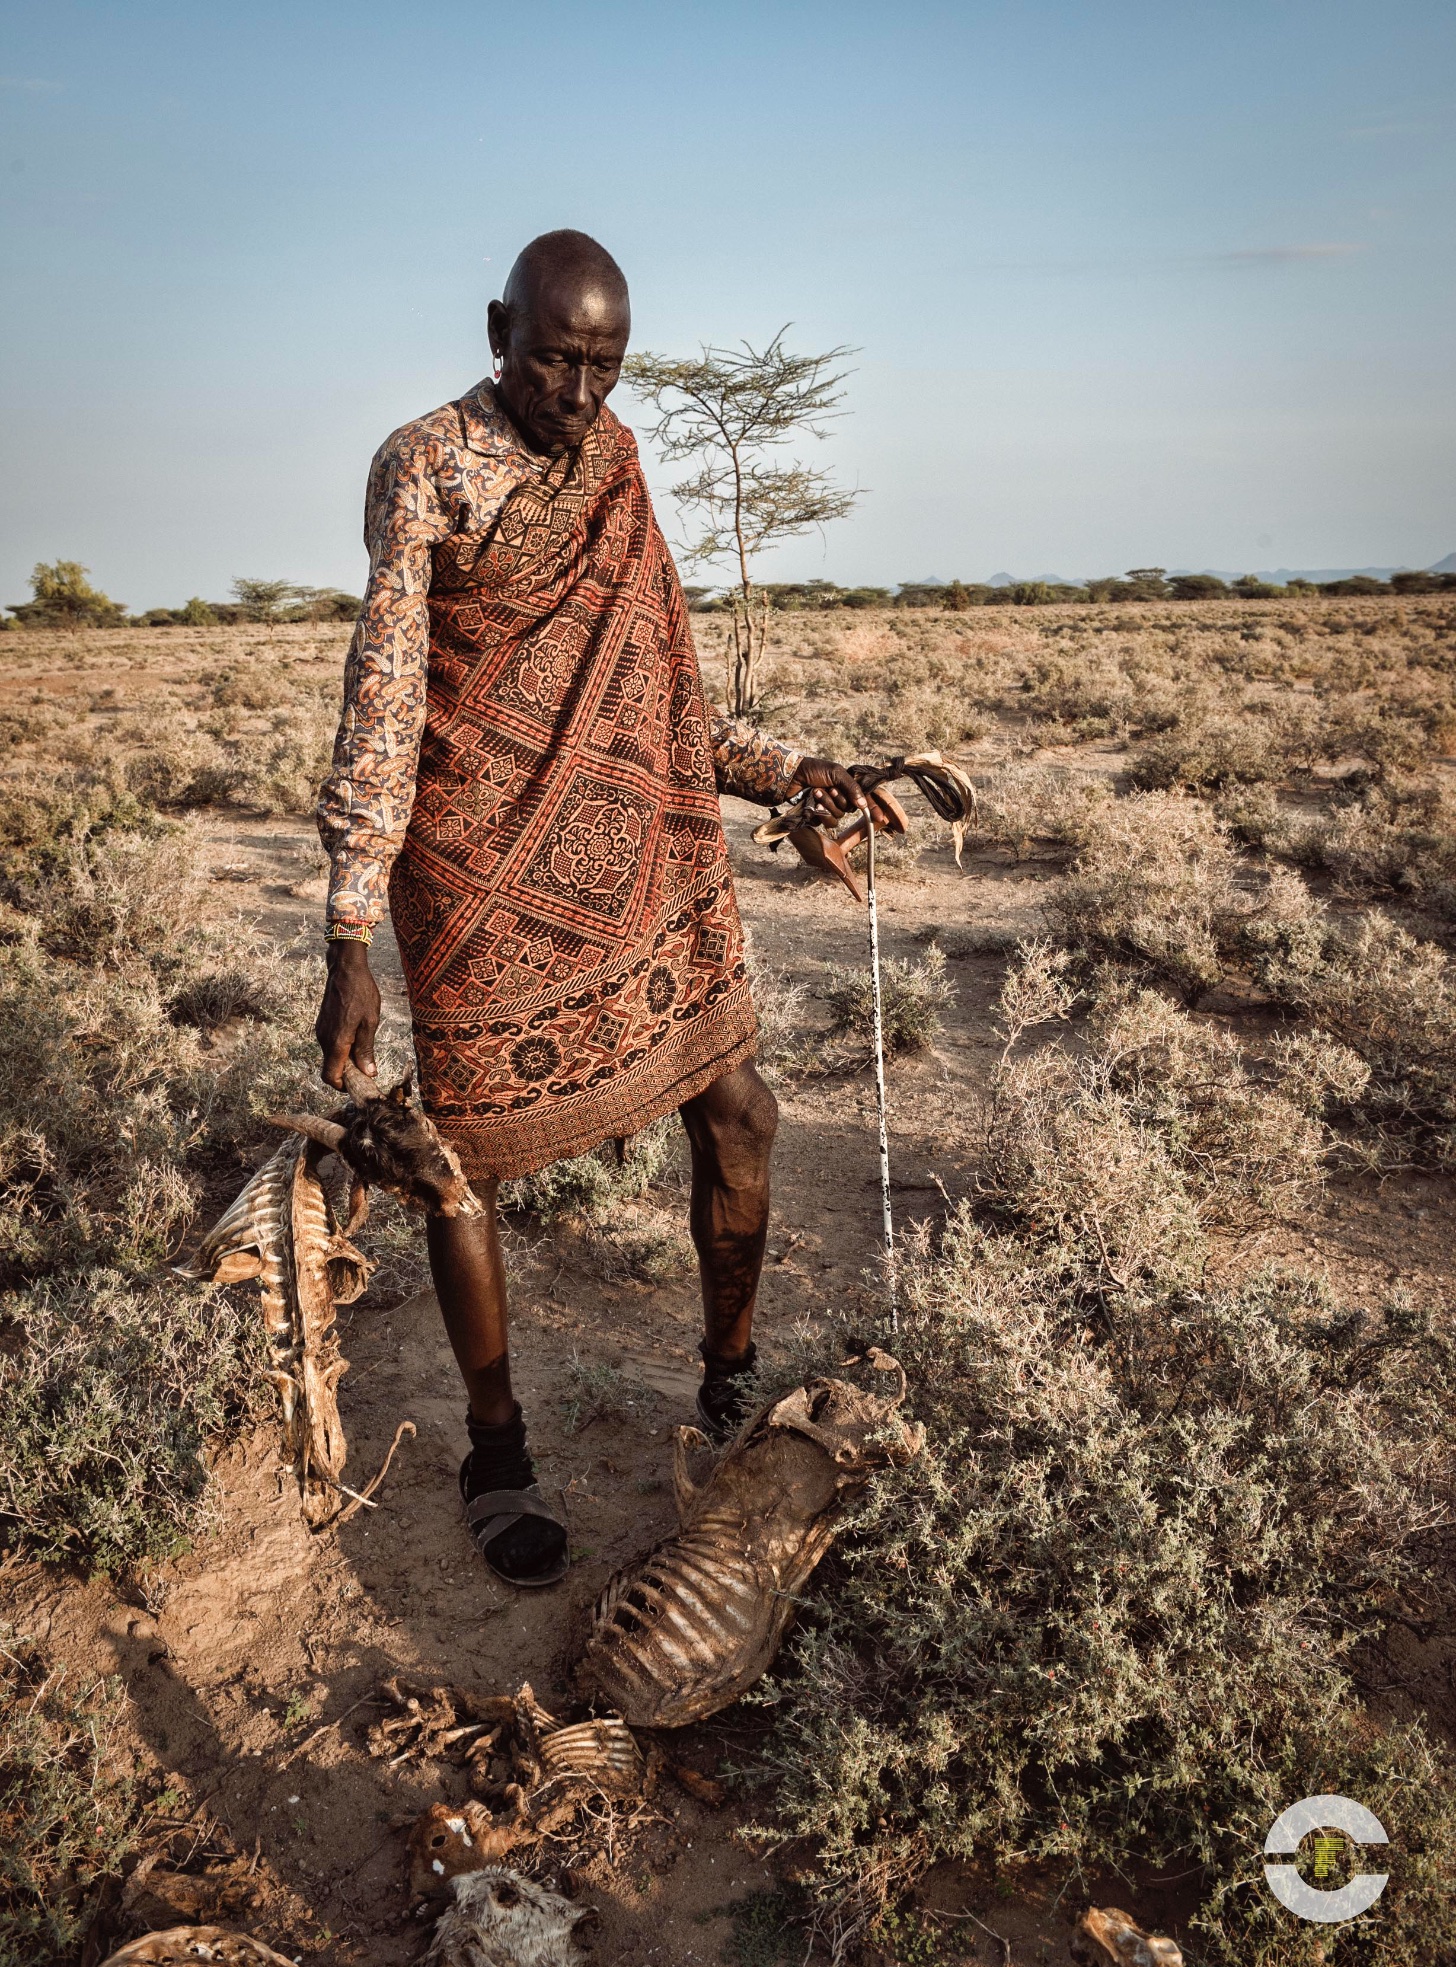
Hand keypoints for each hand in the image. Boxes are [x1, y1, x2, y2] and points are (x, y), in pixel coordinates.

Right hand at [315, 940, 380, 1089]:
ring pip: (331, 1055)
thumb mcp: (370, 1023)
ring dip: (346, 1059)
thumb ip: (366, 1050)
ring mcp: (321, 1031)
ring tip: (365, 1050)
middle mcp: (324, 1039)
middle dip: (347, 1073)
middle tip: (367, 1069)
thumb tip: (369, 1074)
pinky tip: (357, 1037)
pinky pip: (330, 1044)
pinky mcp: (323, 1024)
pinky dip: (342, 1048)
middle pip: (331, 1067)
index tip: (358, 1085)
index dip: (342, 1086)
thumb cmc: (361, 993)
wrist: (345, 969)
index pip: (330, 1076)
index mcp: (336, 1042)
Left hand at [790, 756, 893, 827]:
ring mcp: (829, 807)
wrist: (790, 777)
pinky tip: (812, 804)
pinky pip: (827, 822)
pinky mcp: (818, 816)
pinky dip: (821, 813)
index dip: (873, 808)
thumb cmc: (813, 770)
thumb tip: (863, 805)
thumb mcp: (836, 773)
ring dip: (828, 805)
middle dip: (839, 799)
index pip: (864, 798)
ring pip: (839, 816)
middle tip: (829, 789)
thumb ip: (852, 787)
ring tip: (816, 792)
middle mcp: (840, 797)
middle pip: (850, 809)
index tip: (880, 817)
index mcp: (847, 785)